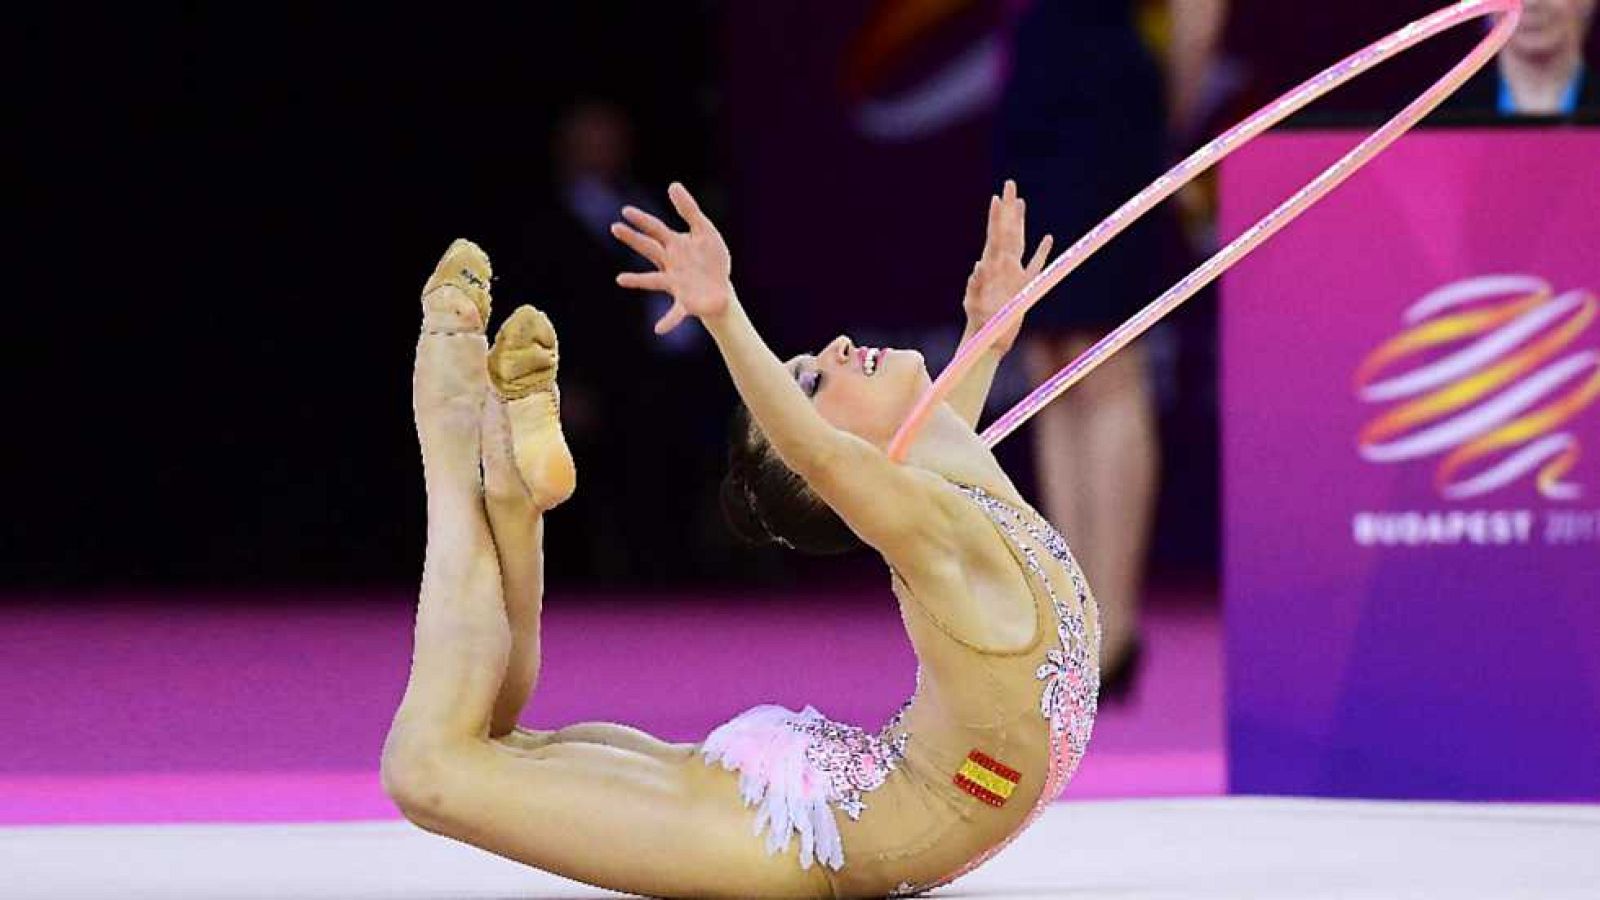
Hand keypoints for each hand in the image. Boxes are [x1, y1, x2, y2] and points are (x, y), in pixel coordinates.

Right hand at [611, 182, 732, 334]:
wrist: (721, 290)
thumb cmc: (711, 260)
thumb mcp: (704, 230)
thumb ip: (689, 210)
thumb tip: (672, 185)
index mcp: (675, 245)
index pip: (656, 229)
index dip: (642, 220)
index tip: (625, 211)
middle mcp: (670, 264)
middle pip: (649, 248)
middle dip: (633, 239)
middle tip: (614, 228)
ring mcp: (675, 283)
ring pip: (654, 280)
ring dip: (637, 280)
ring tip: (620, 279)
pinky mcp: (685, 302)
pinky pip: (674, 312)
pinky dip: (667, 321)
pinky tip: (658, 330)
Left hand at [963, 179, 1052, 354]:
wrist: (987, 338)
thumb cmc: (979, 323)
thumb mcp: (974, 304)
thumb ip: (975, 286)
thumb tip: (977, 266)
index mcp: (992, 267)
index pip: (995, 236)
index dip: (996, 217)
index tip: (997, 197)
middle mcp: (1003, 265)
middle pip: (1007, 231)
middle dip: (1008, 209)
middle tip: (1009, 185)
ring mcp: (1014, 273)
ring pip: (1020, 241)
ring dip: (1020, 222)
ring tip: (1021, 203)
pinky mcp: (1024, 286)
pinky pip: (1036, 265)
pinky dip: (1042, 252)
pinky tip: (1048, 239)